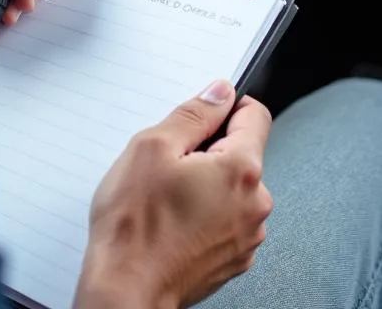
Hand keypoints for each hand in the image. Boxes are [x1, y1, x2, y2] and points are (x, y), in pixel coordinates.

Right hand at [75, 81, 272, 308]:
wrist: (125, 292)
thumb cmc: (135, 226)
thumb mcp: (153, 147)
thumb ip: (194, 113)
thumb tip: (220, 92)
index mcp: (242, 170)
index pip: (256, 116)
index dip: (227, 107)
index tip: (202, 116)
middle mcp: (255, 205)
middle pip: (242, 154)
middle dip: (209, 150)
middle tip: (170, 164)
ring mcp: (247, 236)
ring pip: (232, 188)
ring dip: (206, 183)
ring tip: (167, 197)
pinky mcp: (233, 259)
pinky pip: (226, 218)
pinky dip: (205, 213)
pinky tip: (173, 220)